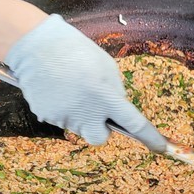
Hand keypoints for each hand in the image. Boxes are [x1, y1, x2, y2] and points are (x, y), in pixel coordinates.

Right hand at [3, 15, 165, 148]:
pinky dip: (62, 108)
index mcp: (105, 96)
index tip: (160, 147)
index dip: (149, 137)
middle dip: (101, 128)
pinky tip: (56, 88)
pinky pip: (61, 118)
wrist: (34, 45)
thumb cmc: (75, 51)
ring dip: (80, 113)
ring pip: (79, 126)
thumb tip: (117, 110)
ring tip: (70, 86)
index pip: (134, 123)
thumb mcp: (105, 67)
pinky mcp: (45, 117)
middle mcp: (86, 113)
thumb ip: (115, 92)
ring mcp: (64, 118)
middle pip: (100, 137)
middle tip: (95, 108)